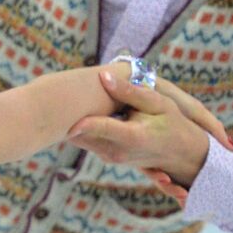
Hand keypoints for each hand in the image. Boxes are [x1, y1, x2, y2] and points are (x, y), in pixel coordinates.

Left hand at [67, 68, 232, 191]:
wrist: (182, 156)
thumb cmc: (173, 125)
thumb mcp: (159, 104)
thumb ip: (131, 92)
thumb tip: (104, 75)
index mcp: (133, 136)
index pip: (101, 127)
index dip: (82, 118)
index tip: (65, 109)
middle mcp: (118, 151)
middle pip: (82, 133)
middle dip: (67, 115)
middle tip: (50, 92)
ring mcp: (111, 157)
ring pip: (81, 138)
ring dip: (70, 120)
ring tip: (58, 97)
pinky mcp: (106, 157)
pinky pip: (86, 140)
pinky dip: (79, 126)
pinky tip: (74, 111)